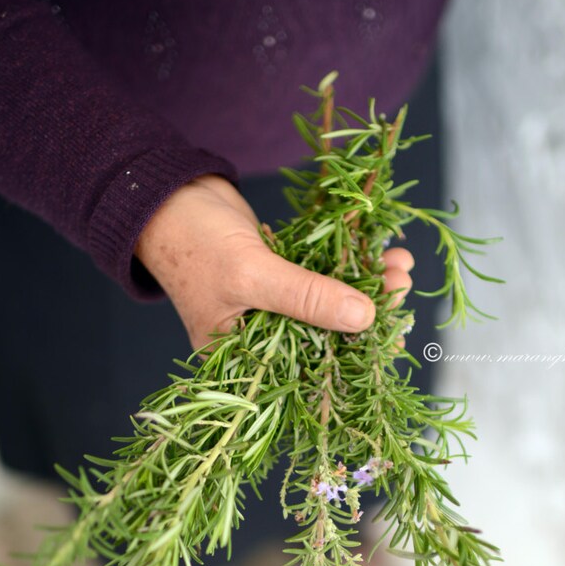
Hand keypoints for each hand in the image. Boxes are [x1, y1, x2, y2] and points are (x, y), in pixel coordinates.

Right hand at [133, 175, 414, 355]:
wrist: (163, 193)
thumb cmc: (191, 242)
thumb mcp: (251, 274)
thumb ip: (306, 297)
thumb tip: (365, 317)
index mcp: (243, 359)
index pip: (309, 372)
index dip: (355, 356)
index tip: (394, 336)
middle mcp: (260, 339)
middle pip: (327, 337)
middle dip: (368, 312)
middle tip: (401, 284)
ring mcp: (271, 306)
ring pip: (330, 304)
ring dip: (366, 283)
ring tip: (399, 263)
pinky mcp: (280, 275)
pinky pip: (322, 277)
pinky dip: (350, 264)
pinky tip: (381, 251)